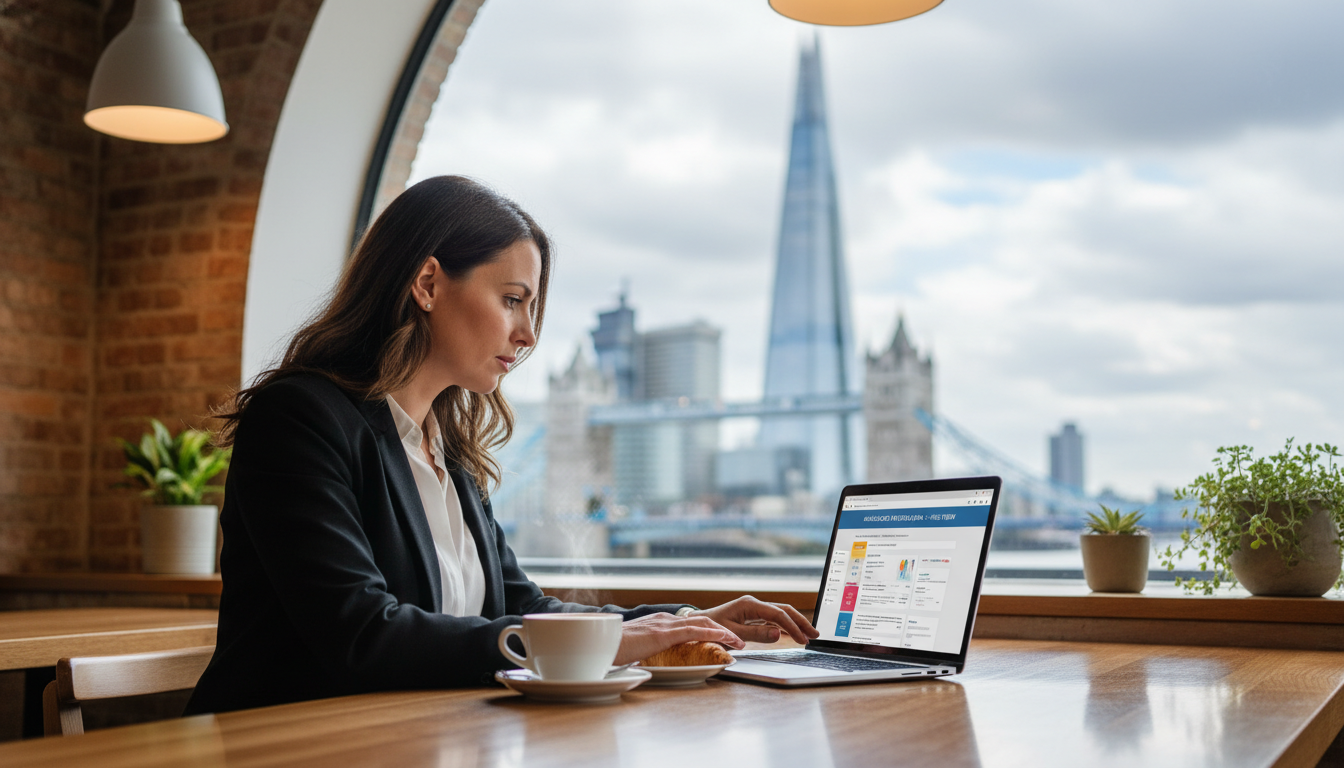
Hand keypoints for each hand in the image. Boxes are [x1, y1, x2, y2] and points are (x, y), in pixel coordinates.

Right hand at [614, 612, 743, 664]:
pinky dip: (713, 634)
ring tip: (738, 643)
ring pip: (702, 624)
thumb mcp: (635, 651)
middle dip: (722, 630)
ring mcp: (663, 624)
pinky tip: (725, 639)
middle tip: (738, 641)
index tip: (723, 640)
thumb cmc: (611, 650)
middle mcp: (664, 619)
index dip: (709, 630)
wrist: (597, 644)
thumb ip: (648, 653)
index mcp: (658, 623)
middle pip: (701, 621)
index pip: (690, 624)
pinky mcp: (662, 633)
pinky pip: (693, 631)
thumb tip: (652, 664)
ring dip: (724, 633)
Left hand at [689, 596, 818, 644]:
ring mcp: (754, 610)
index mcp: (750, 605)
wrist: (697, 625)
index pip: (778, 615)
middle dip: (800, 622)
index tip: (803, 640)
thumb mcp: (732, 634)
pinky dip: (786, 627)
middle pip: (784, 610)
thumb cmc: (711, 629)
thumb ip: (755, 634)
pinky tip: (794, 634)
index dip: (792, 627)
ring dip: (795, 624)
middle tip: (815, 635)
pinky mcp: (753, 616)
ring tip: (809, 635)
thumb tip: (778, 634)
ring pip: (781, 614)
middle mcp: (754, 604)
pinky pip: (774, 620)